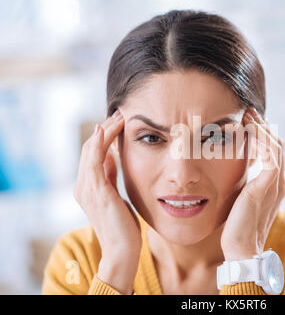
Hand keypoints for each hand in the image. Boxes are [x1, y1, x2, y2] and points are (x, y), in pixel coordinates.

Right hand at [73, 109, 140, 293]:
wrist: (122, 248)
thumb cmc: (122, 224)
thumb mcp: (116, 194)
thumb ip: (110, 176)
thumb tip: (112, 156)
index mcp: (88, 185)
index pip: (94, 152)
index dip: (105, 135)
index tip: (119, 121)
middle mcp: (83, 185)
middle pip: (91, 147)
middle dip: (106, 128)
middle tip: (122, 113)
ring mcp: (87, 187)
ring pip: (91, 149)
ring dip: (106, 130)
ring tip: (120, 116)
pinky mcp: (96, 190)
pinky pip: (94, 160)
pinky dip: (99, 143)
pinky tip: (106, 130)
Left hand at [220, 107, 284, 260]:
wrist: (242, 248)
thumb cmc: (238, 227)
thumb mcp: (242, 201)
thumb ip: (245, 185)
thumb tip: (235, 174)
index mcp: (274, 185)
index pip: (273, 152)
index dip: (263, 135)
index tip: (248, 122)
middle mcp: (279, 182)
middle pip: (277, 144)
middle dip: (263, 126)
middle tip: (248, 112)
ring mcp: (275, 183)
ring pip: (275, 145)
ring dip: (261, 128)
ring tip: (248, 116)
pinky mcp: (267, 184)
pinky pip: (269, 153)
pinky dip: (260, 138)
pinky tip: (247, 129)